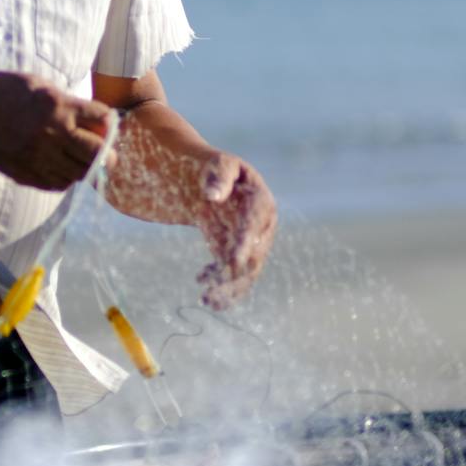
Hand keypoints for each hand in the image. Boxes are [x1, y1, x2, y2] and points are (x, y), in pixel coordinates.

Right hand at [0, 72, 112, 190]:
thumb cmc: (1, 92)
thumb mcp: (38, 84)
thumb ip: (65, 100)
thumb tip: (92, 117)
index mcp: (57, 106)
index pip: (101, 118)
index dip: (107, 120)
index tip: (105, 122)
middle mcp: (52, 133)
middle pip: (96, 152)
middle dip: (106, 151)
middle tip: (107, 152)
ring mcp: (39, 156)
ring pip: (79, 173)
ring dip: (86, 167)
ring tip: (82, 161)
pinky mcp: (26, 173)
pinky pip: (58, 184)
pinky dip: (66, 178)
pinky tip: (62, 168)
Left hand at [192, 153, 276, 309]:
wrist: (213, 182)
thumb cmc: (218, 169)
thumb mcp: (219, 164)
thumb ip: (219, 176)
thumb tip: (213, 196)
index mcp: (261, 203)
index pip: (254, 225)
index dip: (245, 243)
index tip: (232, 261)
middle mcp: (262, 228)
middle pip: (253, 256)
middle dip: (233, 274)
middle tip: (211, 290)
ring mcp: (251, 244)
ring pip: (244, 273)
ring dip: (227, 289)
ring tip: (206, 300)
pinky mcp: (237, 255)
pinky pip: (233, 276)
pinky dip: (220, 287)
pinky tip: (202, 288)